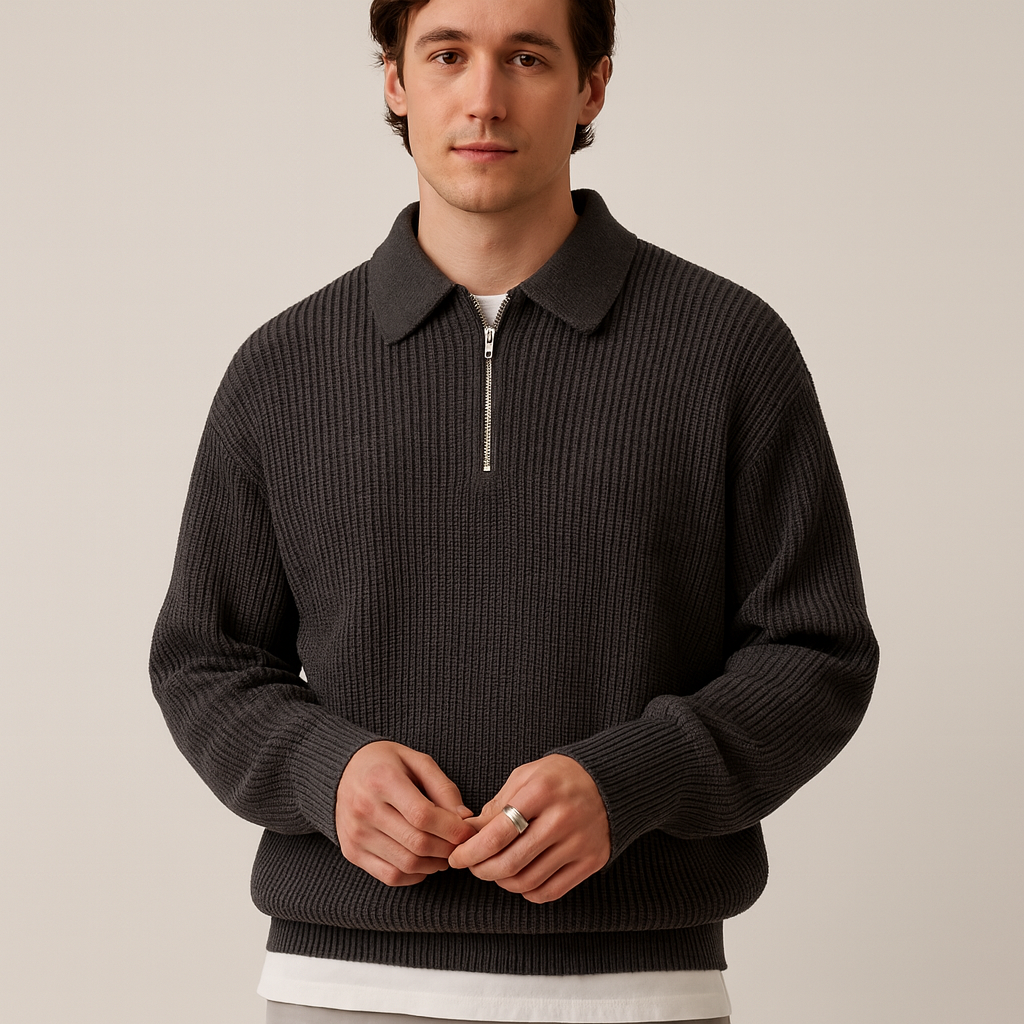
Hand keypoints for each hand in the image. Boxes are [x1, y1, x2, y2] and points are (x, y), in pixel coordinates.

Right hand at [336, 741, 476, 886]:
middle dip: (448, 849)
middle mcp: (365, 809)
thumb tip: (464, 818)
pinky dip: (414, 875)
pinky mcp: (352, 853)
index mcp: (382, 780)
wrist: (342, 772)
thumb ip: (443, 788)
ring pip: (406, 864)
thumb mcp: (416, 761)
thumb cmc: (385, 763)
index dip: (452, 829)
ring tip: (444, 853)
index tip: (468, 832)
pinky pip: (390, 876)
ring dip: (434, 864)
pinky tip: (424, 862)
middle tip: (460, 845)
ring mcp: (356, 834)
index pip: (423, 816)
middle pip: (417, 843)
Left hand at [448, 754, 609, 902]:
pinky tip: (521, 877)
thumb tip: (467, 834)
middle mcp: (562, 819)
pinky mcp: (591, 861)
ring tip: (495, 870)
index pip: (497, 835)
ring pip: (528, 882)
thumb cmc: (558, 778)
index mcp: (541, 792)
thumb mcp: (524, 778)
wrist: (608, 781)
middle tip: (473, 866)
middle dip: (482, 870)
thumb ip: (496, 807)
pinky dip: (528, 891)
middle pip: (510, 863)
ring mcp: (579, 843)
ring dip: (502, 882)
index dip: (470, 852)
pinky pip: (550, 892)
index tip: (457, 858)